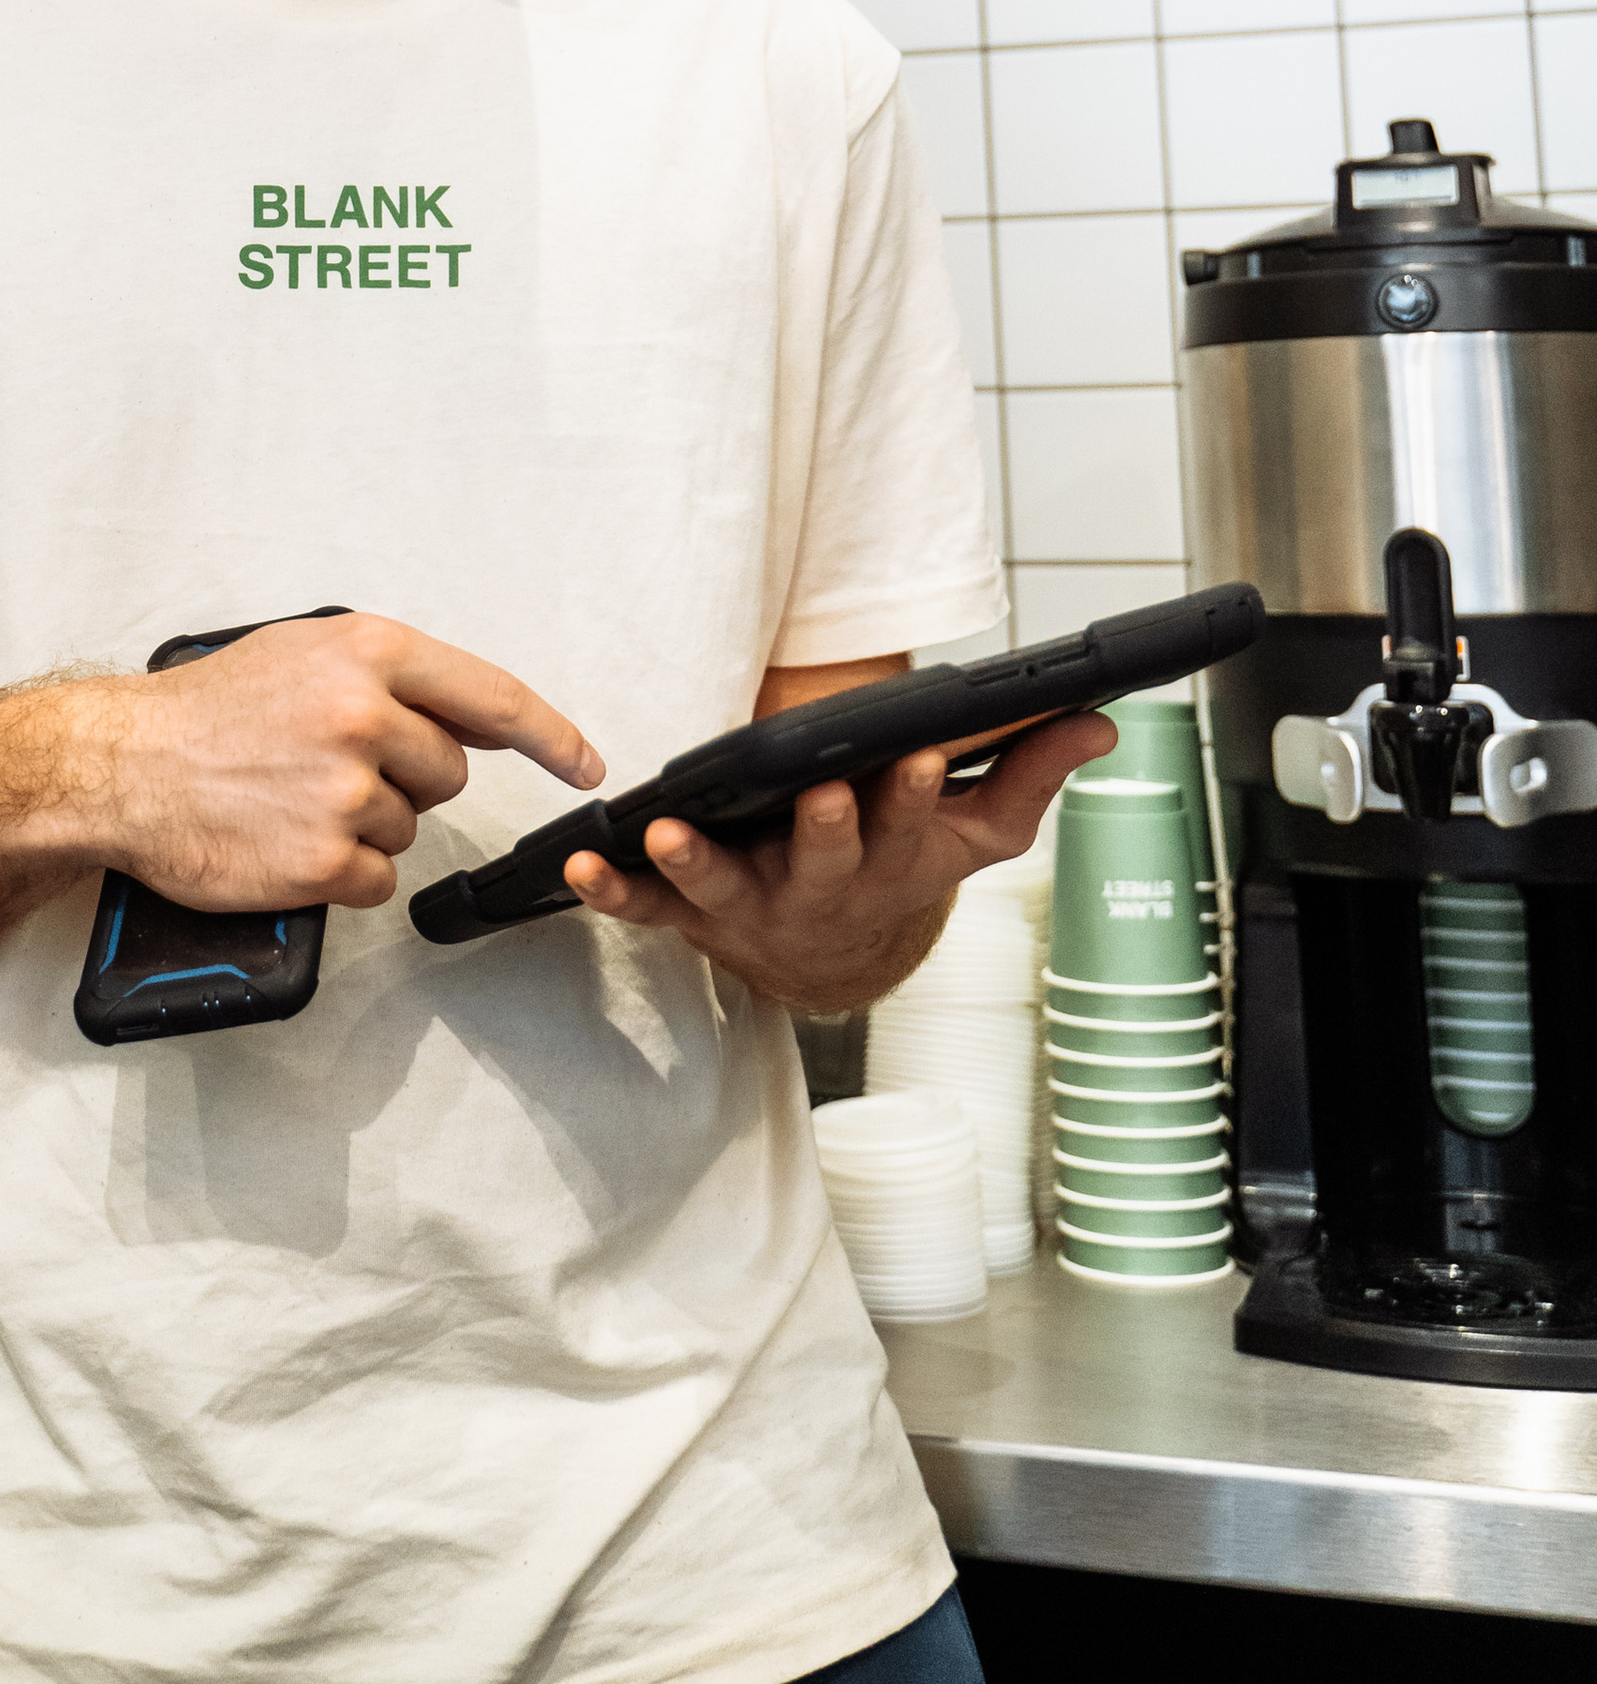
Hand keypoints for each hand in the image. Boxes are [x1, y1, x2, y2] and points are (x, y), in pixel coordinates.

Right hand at [61, 613, 604, 912]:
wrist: (123, 765)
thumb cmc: (207, 711)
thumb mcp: (303, 654)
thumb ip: (389, 677)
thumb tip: (463, 719)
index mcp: (369, 655)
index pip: (493, 698)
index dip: (552, 736)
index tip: (584, 763)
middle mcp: (365, 717)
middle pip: (448, 775)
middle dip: (406, 780)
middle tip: (328, 768)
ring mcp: (346, 791)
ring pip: (408, 828)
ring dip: (364, 825)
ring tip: (291, 798)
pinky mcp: (324, 860)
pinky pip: (377, 879)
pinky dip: (343, 872)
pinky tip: (288, 839)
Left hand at [560, 711, 1114, 1009]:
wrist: (845, 962)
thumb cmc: (910, 871)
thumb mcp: (979, 832)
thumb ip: (1031, 772)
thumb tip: (1102, 721)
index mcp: (897, 863)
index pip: (914, 826)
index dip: (914, 796)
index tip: (913, 759)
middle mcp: (826, 892)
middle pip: (829, 862)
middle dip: (829, 831)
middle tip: (822, 796)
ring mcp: (757, 909)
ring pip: (727, 891)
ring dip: (697, 864)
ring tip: (666, 833)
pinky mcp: (696, 919)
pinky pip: (650, 912)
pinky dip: (615, 893)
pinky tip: (581, 868)